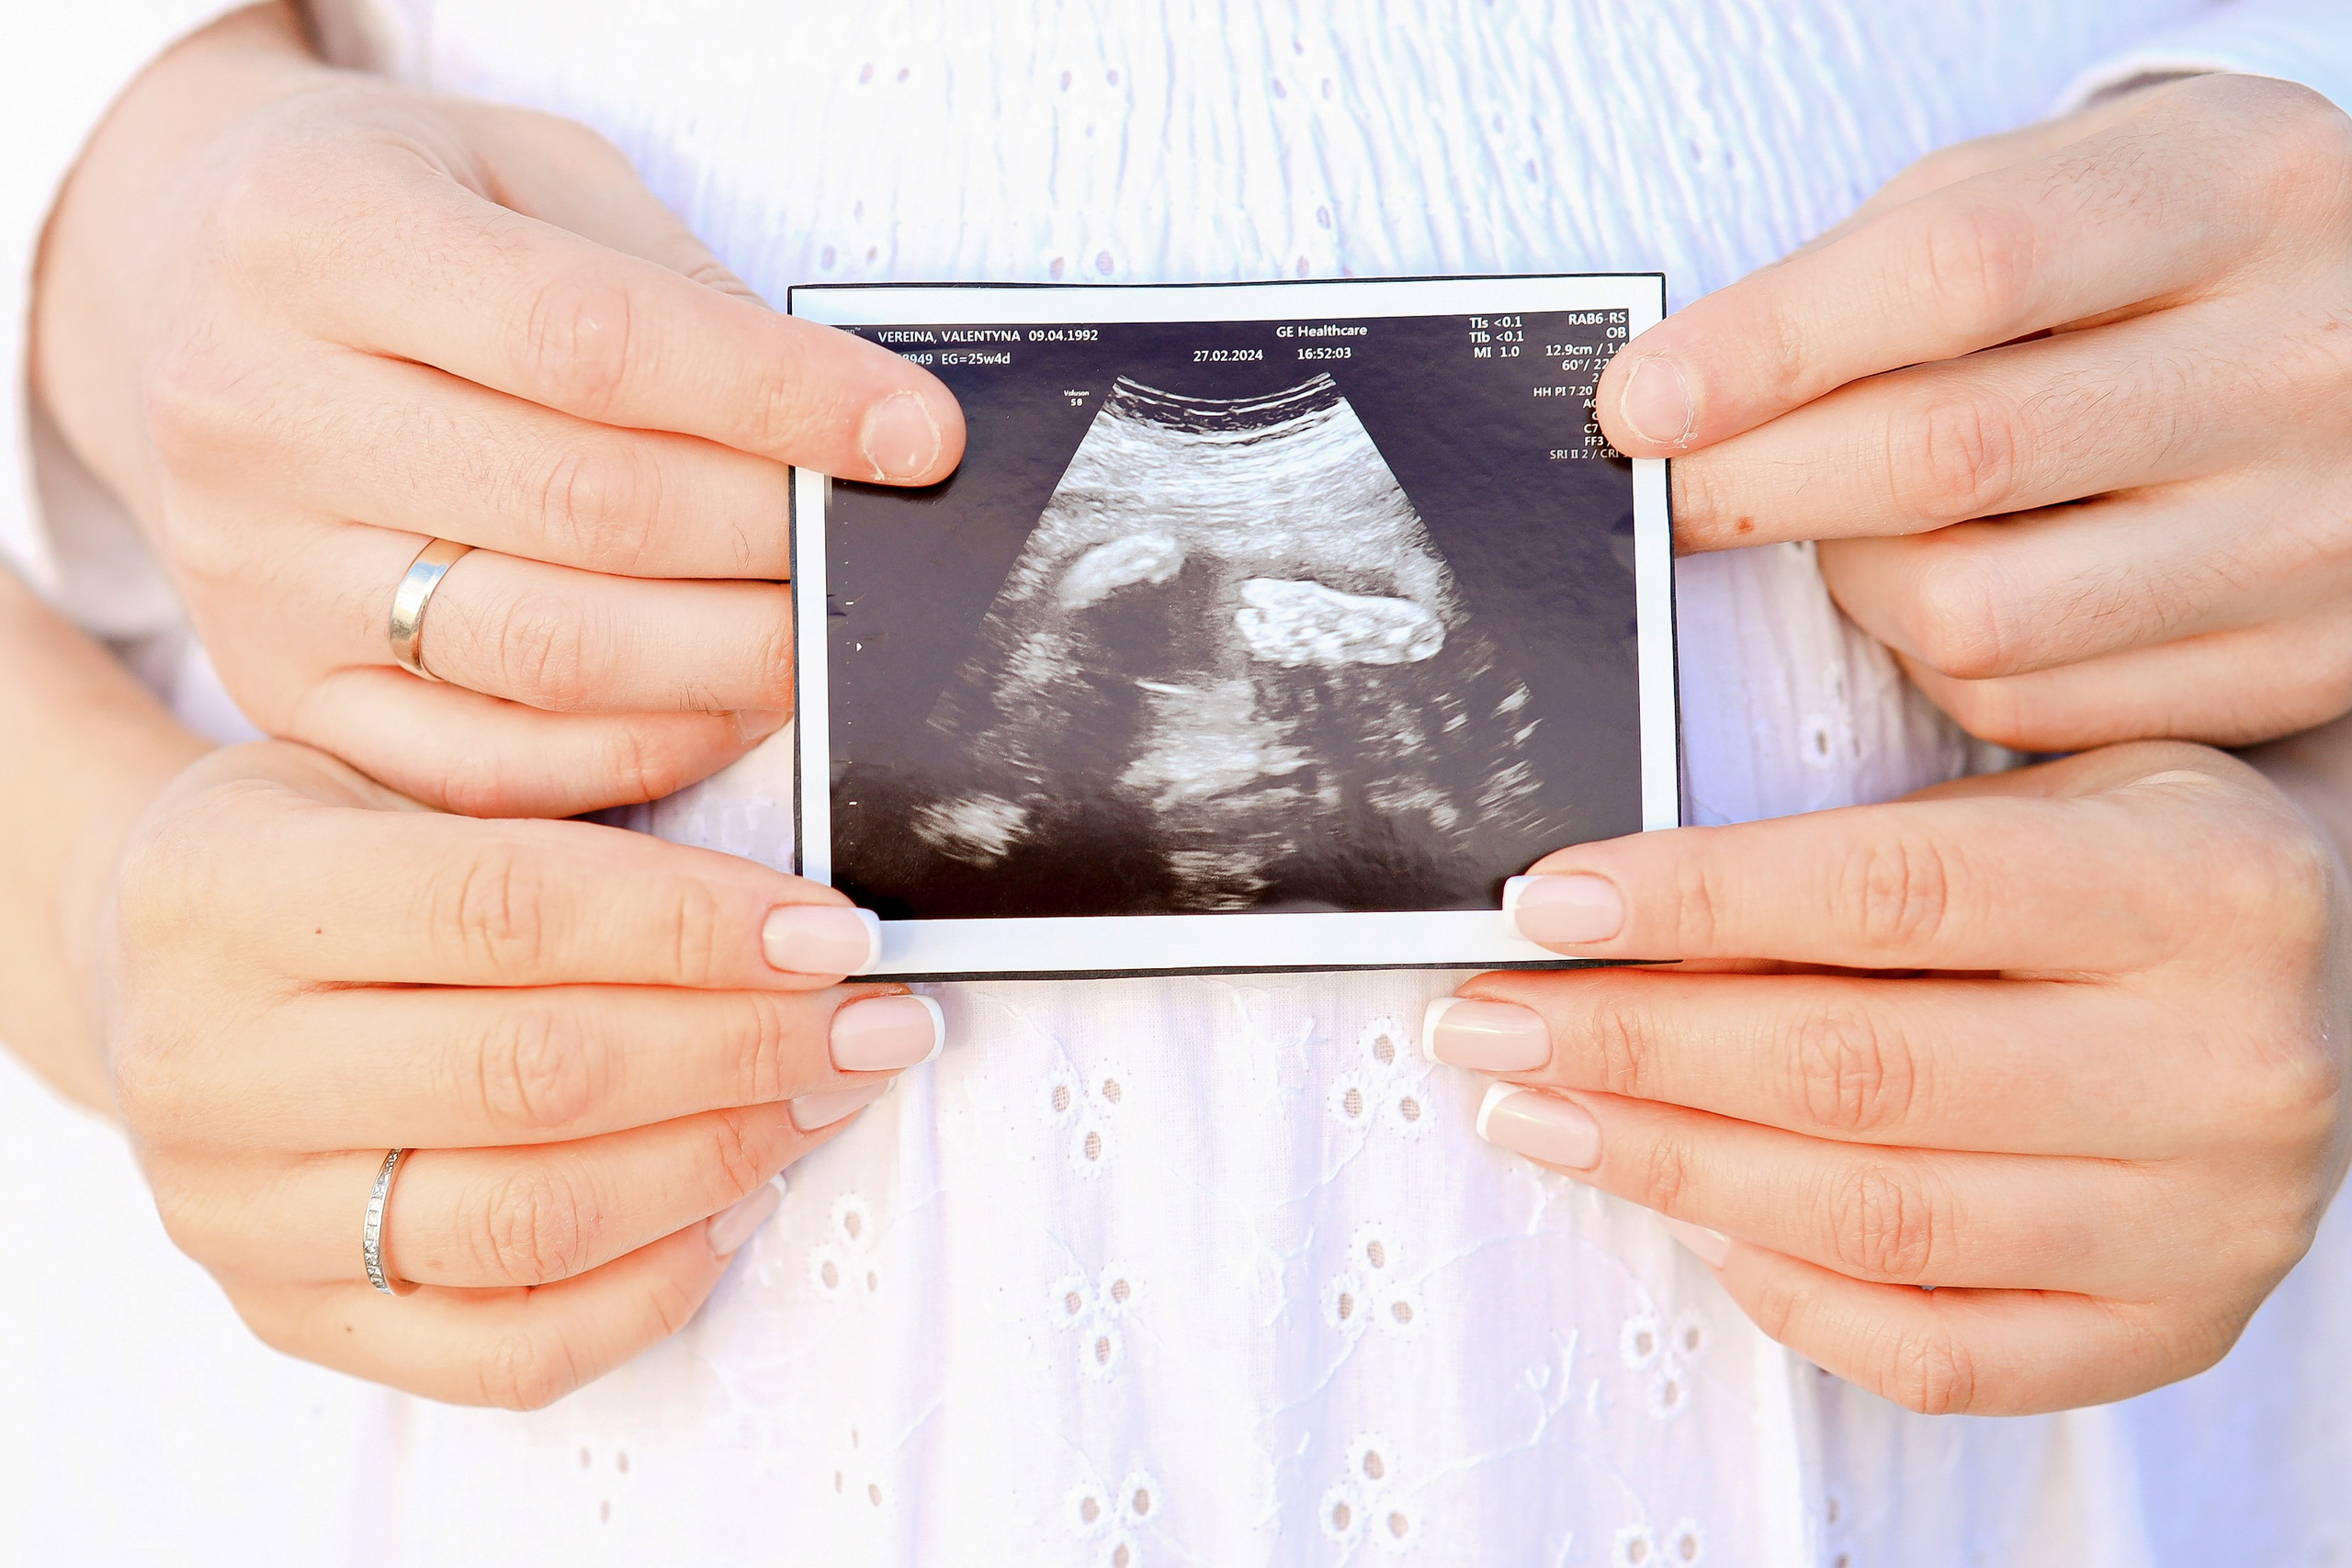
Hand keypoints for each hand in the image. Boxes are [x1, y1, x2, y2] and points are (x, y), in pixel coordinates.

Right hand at [33, 5, 963, 815]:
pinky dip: (634, 753)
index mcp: (317, 235)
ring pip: (543, 656)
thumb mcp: (519, 168)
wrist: (181, 287)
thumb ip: (668, 280)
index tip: (915, 435)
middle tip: (875, 549)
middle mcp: (255, 406)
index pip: (594, 342)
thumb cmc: (392, 215)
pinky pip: (480, 765)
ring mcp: (253, 567)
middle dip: (773, 541)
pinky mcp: (275, 682)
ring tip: (824, 634)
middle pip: (583, 511)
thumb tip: (846, 419)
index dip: (777, 399)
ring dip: (729, 661)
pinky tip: (727, 713)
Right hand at [98, 740, 944, 1407]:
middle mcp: (212, 1066)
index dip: (698, 925)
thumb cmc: (306, 856)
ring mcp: (242, 1214)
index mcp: (229, 893)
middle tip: (865, 1022)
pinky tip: (733, 1205)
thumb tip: (786, 904)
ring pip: (532, 1221)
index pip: (508, 910)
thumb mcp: (385, 771)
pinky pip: (504, 1351)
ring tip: (820, 1098)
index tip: (830, 933)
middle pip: (537, 1075)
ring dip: (722, 1158)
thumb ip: (553, 819)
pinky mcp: (289, 1318)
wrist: (144, 964)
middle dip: (744, 1047)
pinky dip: (649, 1286)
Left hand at [1424, 743, 2349, 1413]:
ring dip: (1664, 1166)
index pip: (1892, 891)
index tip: (1547, 905)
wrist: (2323, 993)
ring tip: (1539, 1112)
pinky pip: (1935, 1352)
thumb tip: (1609, 919)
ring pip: (1873, 1218)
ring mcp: (2210, 1223)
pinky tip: (1688, 1220)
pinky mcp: (2170, 1332)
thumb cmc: (2143, 881)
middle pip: (1859, 1070)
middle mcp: (2227, 1066)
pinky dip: (1783, 1292)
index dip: (1694, 899)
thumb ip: (1870, 857)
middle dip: (1631, 1047)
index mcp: (2204, 889)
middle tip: (1490, 1022)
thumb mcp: (2049, 800)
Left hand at [1595, 73, 2351, 749]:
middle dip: (1757, 483)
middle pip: (1950, 453)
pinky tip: (1945, 590)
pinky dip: (1941, 660)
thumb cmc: (2173, 256)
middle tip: (1672, 493)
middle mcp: (2304, 362)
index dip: (1768, 346)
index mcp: (2242, 192)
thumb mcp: (2070, 185)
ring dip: (1854, 581)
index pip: (1961, 269)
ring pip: (1975, 608)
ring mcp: (2311, 530)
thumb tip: (1677, 396)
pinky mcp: (2291, 660)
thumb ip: (1889, 261)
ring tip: (1843, 530)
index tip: (1639, 405)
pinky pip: (2031, 701)